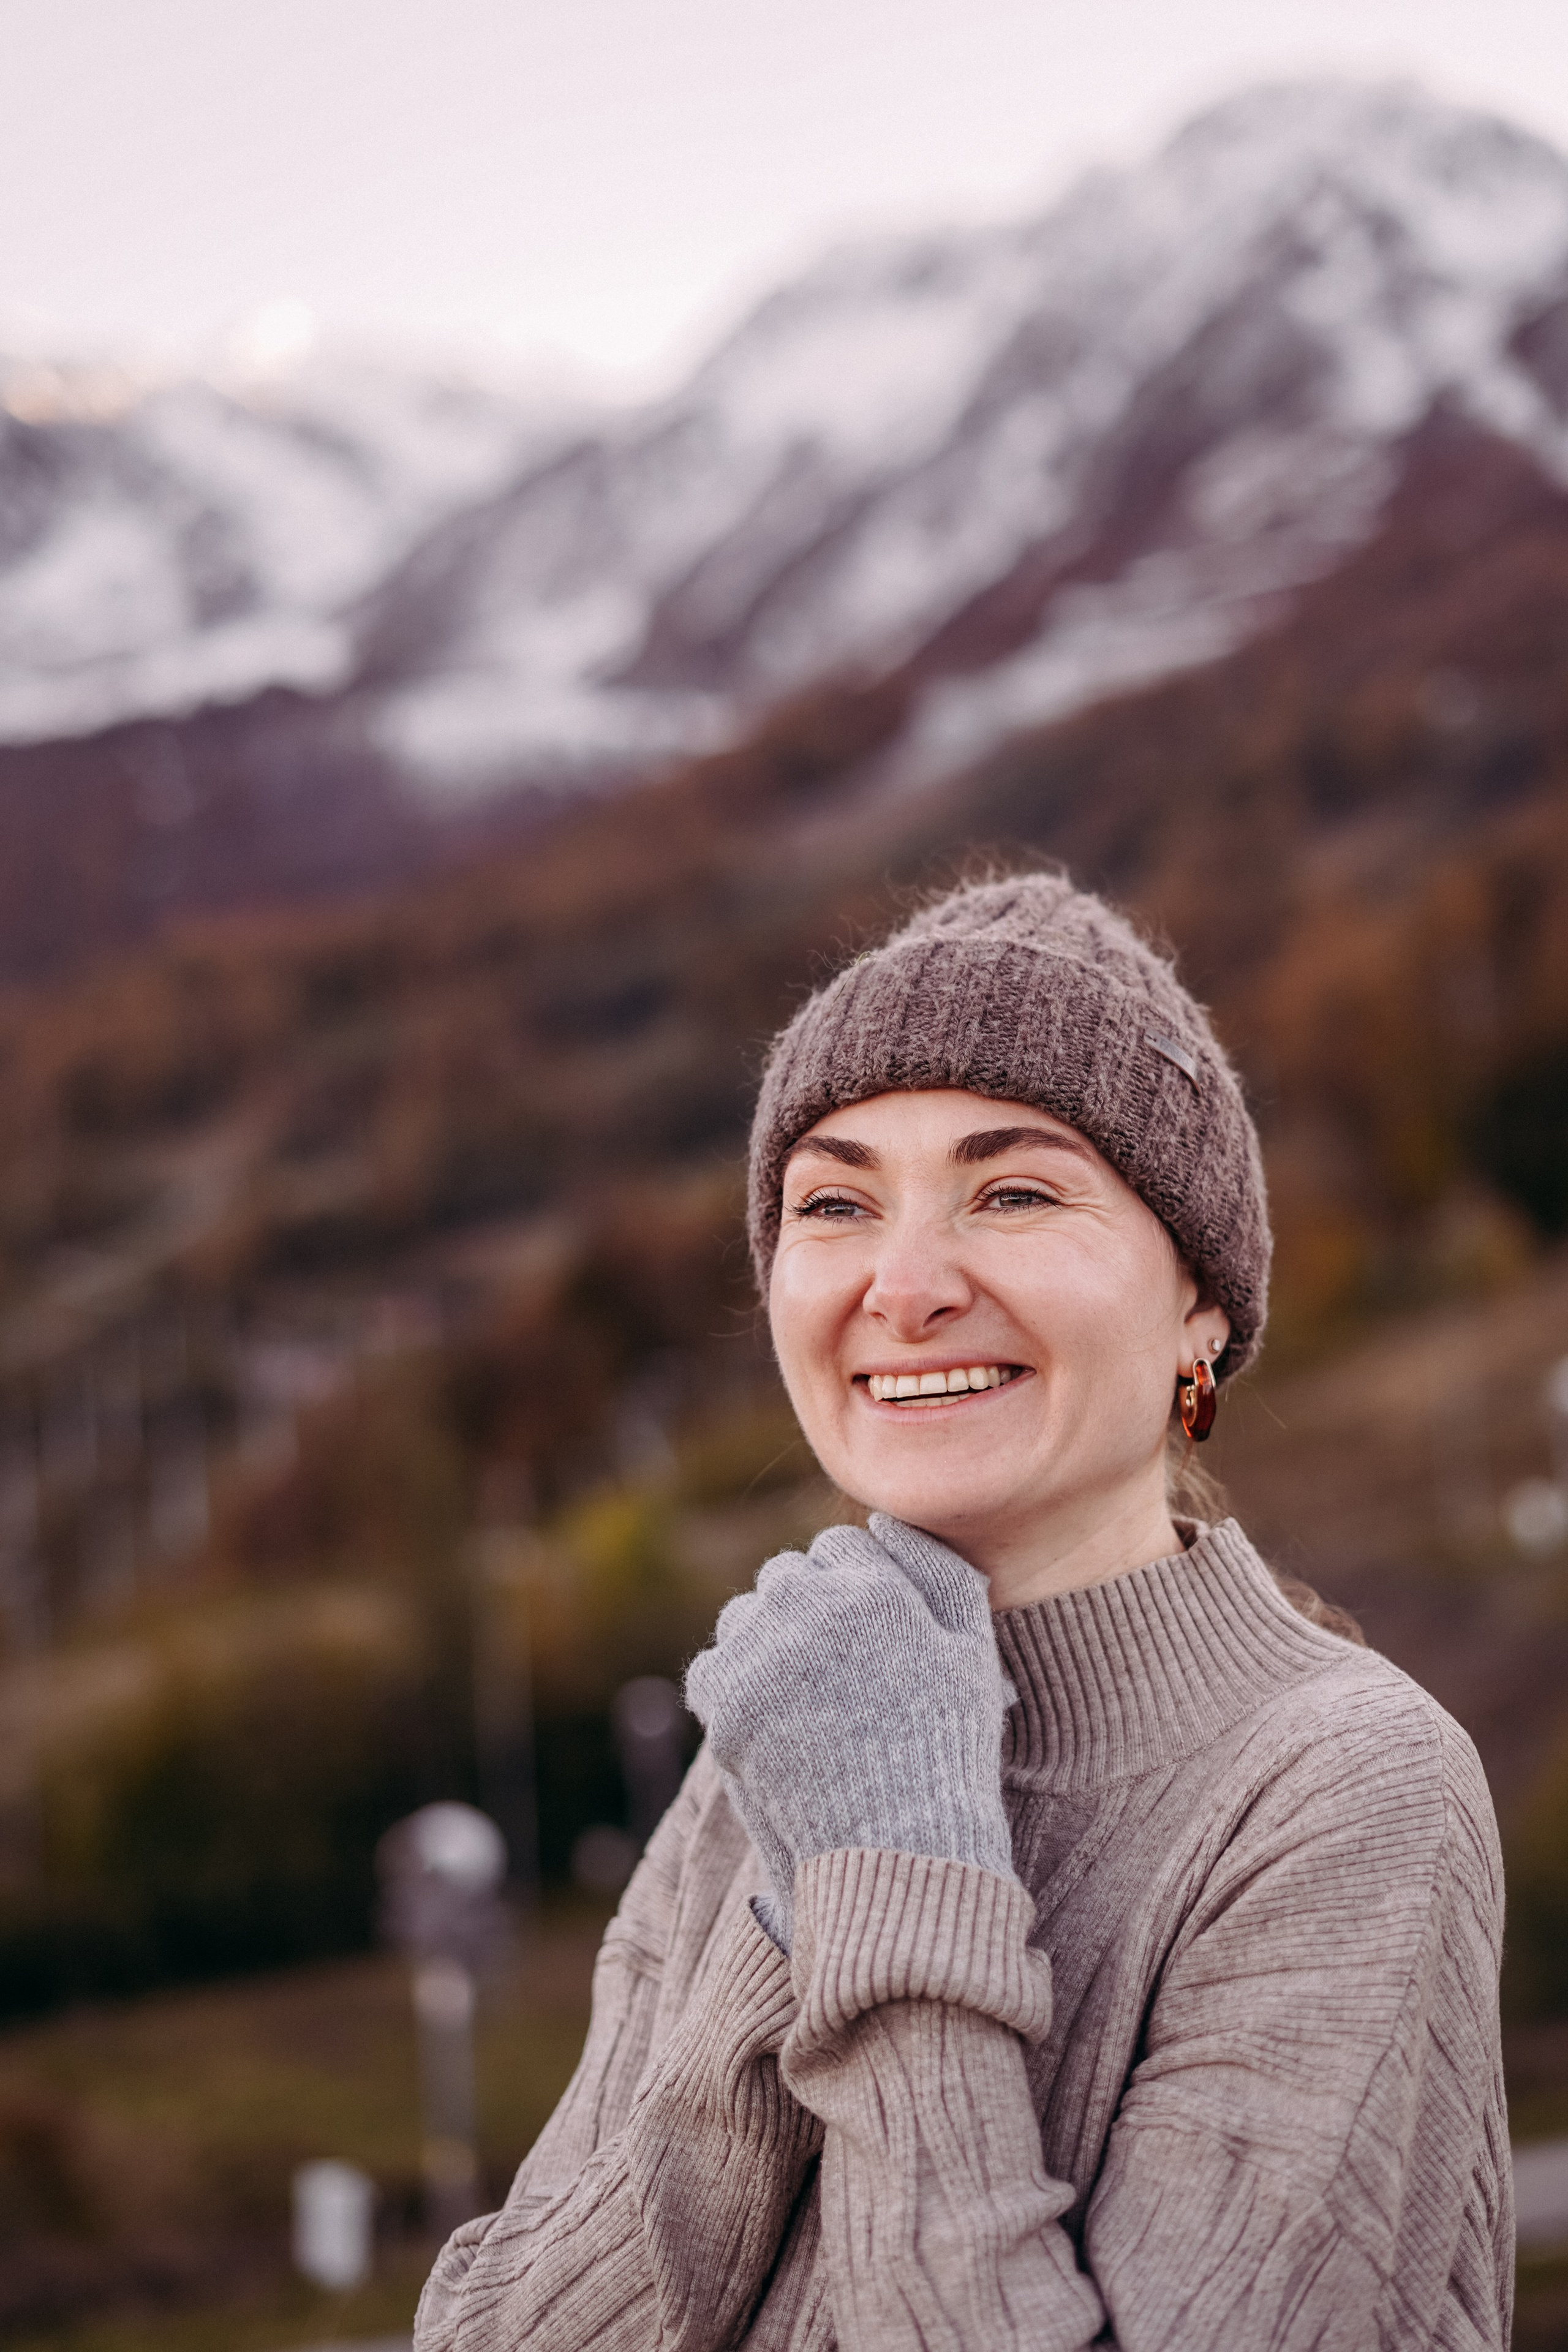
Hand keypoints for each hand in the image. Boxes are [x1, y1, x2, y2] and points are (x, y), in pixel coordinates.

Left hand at [684, 1514, 1015, 1951]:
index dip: (859, 1590)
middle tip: (836, 1671)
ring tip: (804, 1698)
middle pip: (789, 1574)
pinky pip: (711, 1666)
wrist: (898, 1848)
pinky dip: (732, 1686)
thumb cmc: (946, 1749)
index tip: (869, 1636)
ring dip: (767, 1641)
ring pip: (746, 1615)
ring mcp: (757, 1652)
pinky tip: (771, 1720)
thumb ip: (939, 1571)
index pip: (842, 1547)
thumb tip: (884, 1523)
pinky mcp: (721, 1701)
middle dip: (809, 1608)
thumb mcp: (972, 1652)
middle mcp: (805, 1604)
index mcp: (870, 1585)